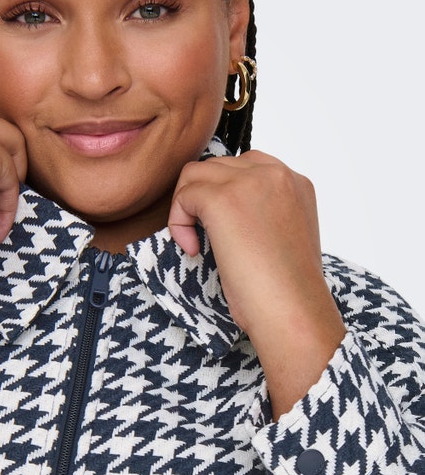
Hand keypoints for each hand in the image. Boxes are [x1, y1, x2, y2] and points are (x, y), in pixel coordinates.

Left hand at [168, 150, 345, 417]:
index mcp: (296, 182)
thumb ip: (265, 213)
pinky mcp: (223, 198)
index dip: (225, 194)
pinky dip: (179, 222)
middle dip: (203, 199)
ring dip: (187, 207)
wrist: (293, 309)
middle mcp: (275, 173)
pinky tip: (193, 249)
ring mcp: (249, 181)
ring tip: (197, 243)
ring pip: (195, 174)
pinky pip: (184, 195)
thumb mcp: (284, 236)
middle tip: (206, 238)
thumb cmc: (288, 289)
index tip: (226, 231)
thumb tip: (230, 215)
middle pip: (217, 166)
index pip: (245, 165)